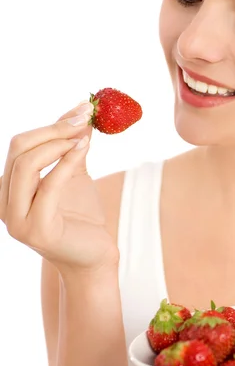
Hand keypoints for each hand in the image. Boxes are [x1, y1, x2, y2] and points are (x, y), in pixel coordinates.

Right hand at [0, 101, 118, 274]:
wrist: (95, 256)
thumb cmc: (82, 217)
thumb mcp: (74, 175)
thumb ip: (71, 147)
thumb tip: (81, 113)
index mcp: (9, 189)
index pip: (19, 146)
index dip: (50, 125)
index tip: (81, 109)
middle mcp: (5, 203)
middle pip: (19, 151)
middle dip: (53, 129)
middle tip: (84, 117)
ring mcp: (16, 219)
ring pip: (26, 165)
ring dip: (58, 143)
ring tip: (84, 134)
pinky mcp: (35, 230)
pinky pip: (49, 185)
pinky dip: (66, 162)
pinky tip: (84, 148)